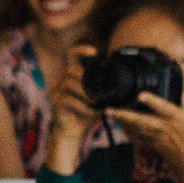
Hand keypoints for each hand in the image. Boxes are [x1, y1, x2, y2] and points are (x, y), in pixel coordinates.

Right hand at [43, 44, 100, 169]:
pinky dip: (83, 106)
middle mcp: (63, 81)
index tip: (94, 51)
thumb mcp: (98, 99)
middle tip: (100, 89)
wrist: (72, 132)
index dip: (81, 50)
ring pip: (70, 84)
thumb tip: (127, 84)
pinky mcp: (56, 103)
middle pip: (72, 69)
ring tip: (97, 101)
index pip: (72, 56)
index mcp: (73, 77)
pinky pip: (70, 100)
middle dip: (86, 77)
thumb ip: (106, 90)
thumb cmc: (86, 113)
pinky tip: (92, 111)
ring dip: (86, 93)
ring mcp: (58, 92)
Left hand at [111, 91, 183, 182]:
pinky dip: (129, 130)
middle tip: (109, 109)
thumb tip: (180, 89)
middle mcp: (164, 128)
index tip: (141, 95)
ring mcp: (156, 138)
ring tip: (110, 112)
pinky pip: (138, 136)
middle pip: (141, 120)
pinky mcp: (153, 145)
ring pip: (136, 128)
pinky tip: (122, 124)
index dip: (152, 101)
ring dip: (123, 120)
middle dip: (124, 114)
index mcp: (177, 119)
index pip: (164, 108)